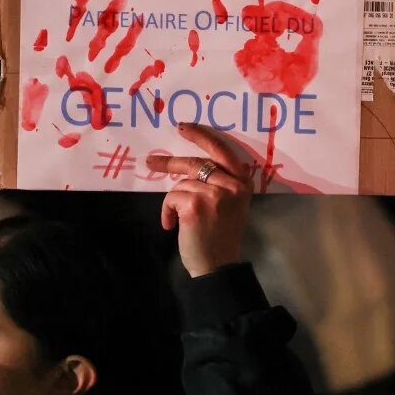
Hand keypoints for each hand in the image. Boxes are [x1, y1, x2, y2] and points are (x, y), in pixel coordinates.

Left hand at [146, 123, 252, 276]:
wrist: (217, 266)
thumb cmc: (220, 237)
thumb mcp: (230, 204)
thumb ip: (219, 182)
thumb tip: (188, 165)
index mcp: (243, 183)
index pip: (222, 150)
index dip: (201, 136)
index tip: (183, 128)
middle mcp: (232, 185)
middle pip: (195, 163)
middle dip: (170, 163)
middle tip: (151, 162)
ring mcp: (214, 194)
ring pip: (181, 183)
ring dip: (174, 201)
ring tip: (177, 219)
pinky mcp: (195, 204)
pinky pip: (171, 197)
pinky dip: (167, 211)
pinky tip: (172, 226)